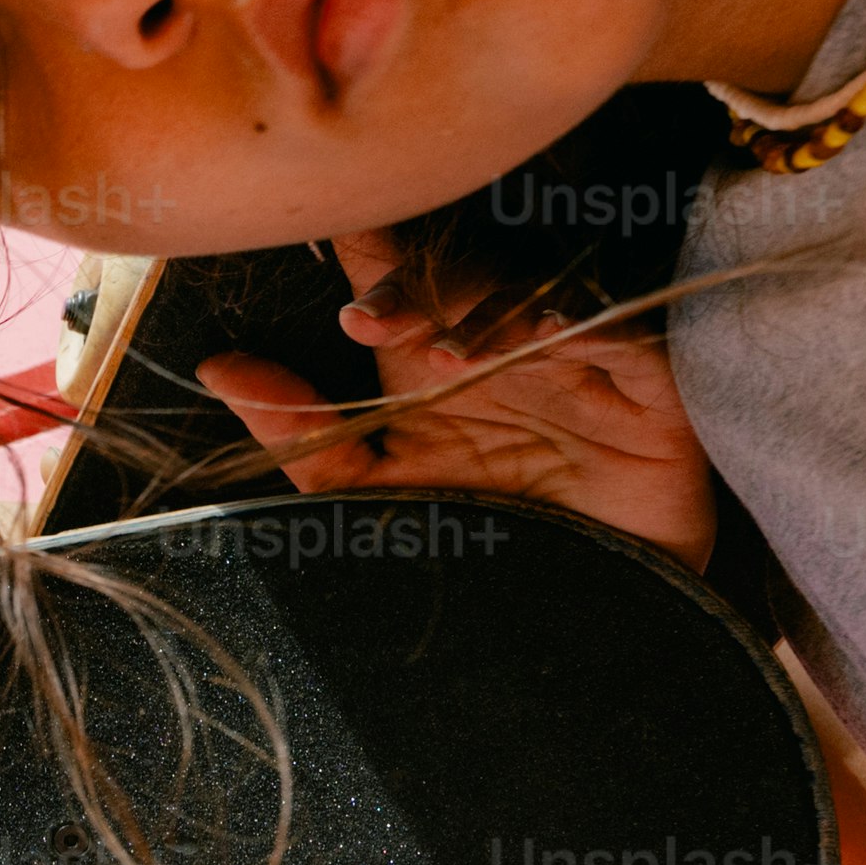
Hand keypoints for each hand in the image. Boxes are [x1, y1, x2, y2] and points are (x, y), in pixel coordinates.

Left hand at [186, 236, 718, 573]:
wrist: (583, 619)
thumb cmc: (483, 545)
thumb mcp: (379, 498)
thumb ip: (303, 438)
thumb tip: (218, 367)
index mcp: (428, 350)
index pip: (391, 268)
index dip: (360, 246)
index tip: (318, 245)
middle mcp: (499, 336)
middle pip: (458, 269)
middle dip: (414, 287)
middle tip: (370, 319)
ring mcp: (573, 352)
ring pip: (534, 290)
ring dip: (489, 312)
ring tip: (448, 355)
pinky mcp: (647, 384)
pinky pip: (621, 334)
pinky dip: (584, 330)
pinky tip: (549, 339)